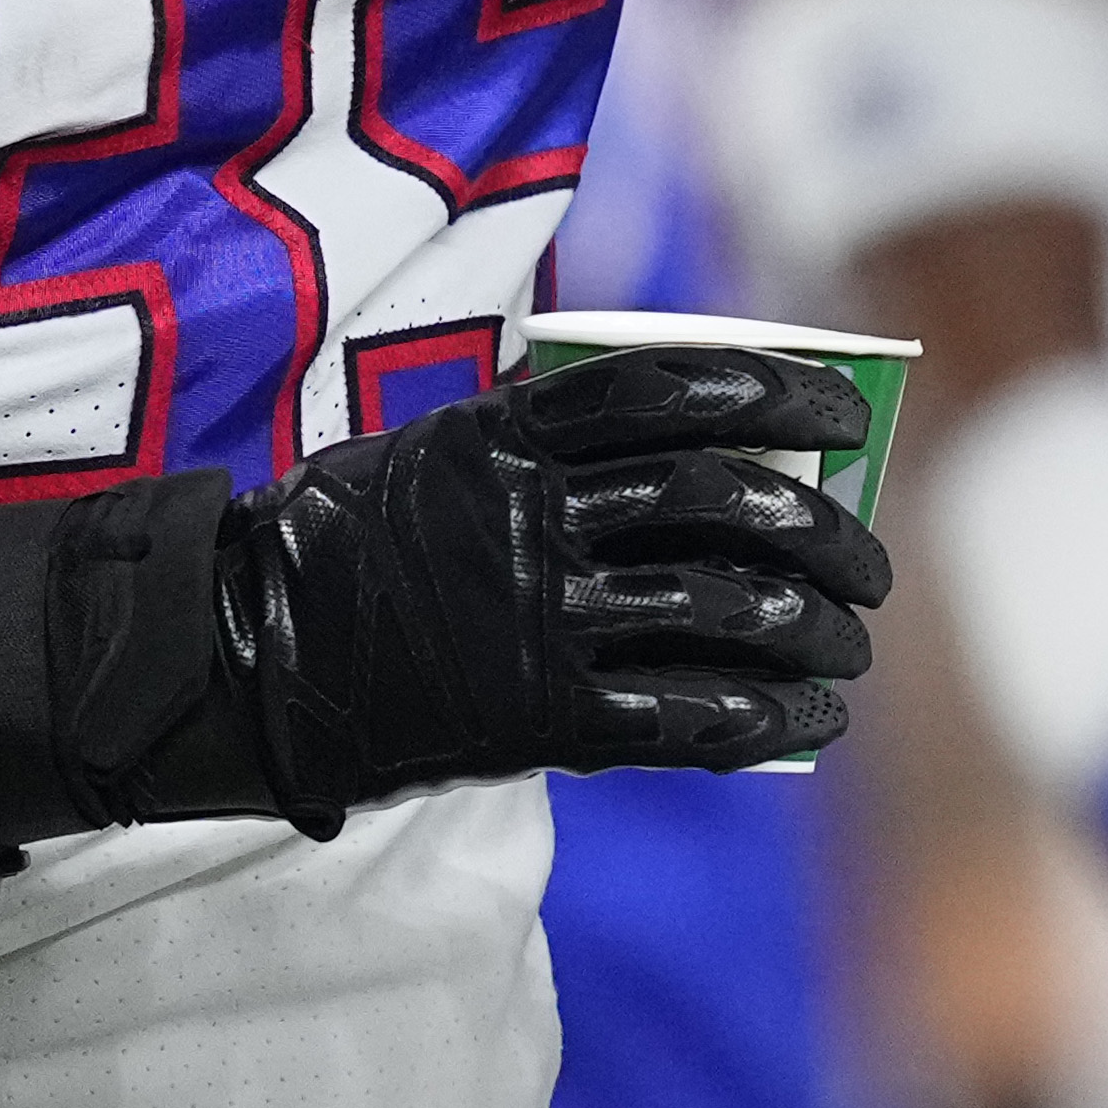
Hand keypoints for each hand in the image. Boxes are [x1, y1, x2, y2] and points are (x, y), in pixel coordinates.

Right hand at [213, 342, 890, 820]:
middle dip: (822, 533)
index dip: (779, 392)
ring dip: (812, 629)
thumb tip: (704, 464)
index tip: (847, 416)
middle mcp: (533, 515)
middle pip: (725, 501)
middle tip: (870, 567)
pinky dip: (758, 714)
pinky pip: (677, 712)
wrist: (238, 653)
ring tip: (852, 647)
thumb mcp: (432, 454)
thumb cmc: (345, 548)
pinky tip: (803, 718)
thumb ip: (542, 448)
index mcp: (509, 433)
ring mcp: (533, 616)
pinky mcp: (530, 714)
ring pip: (721, 607)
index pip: (674, 389)